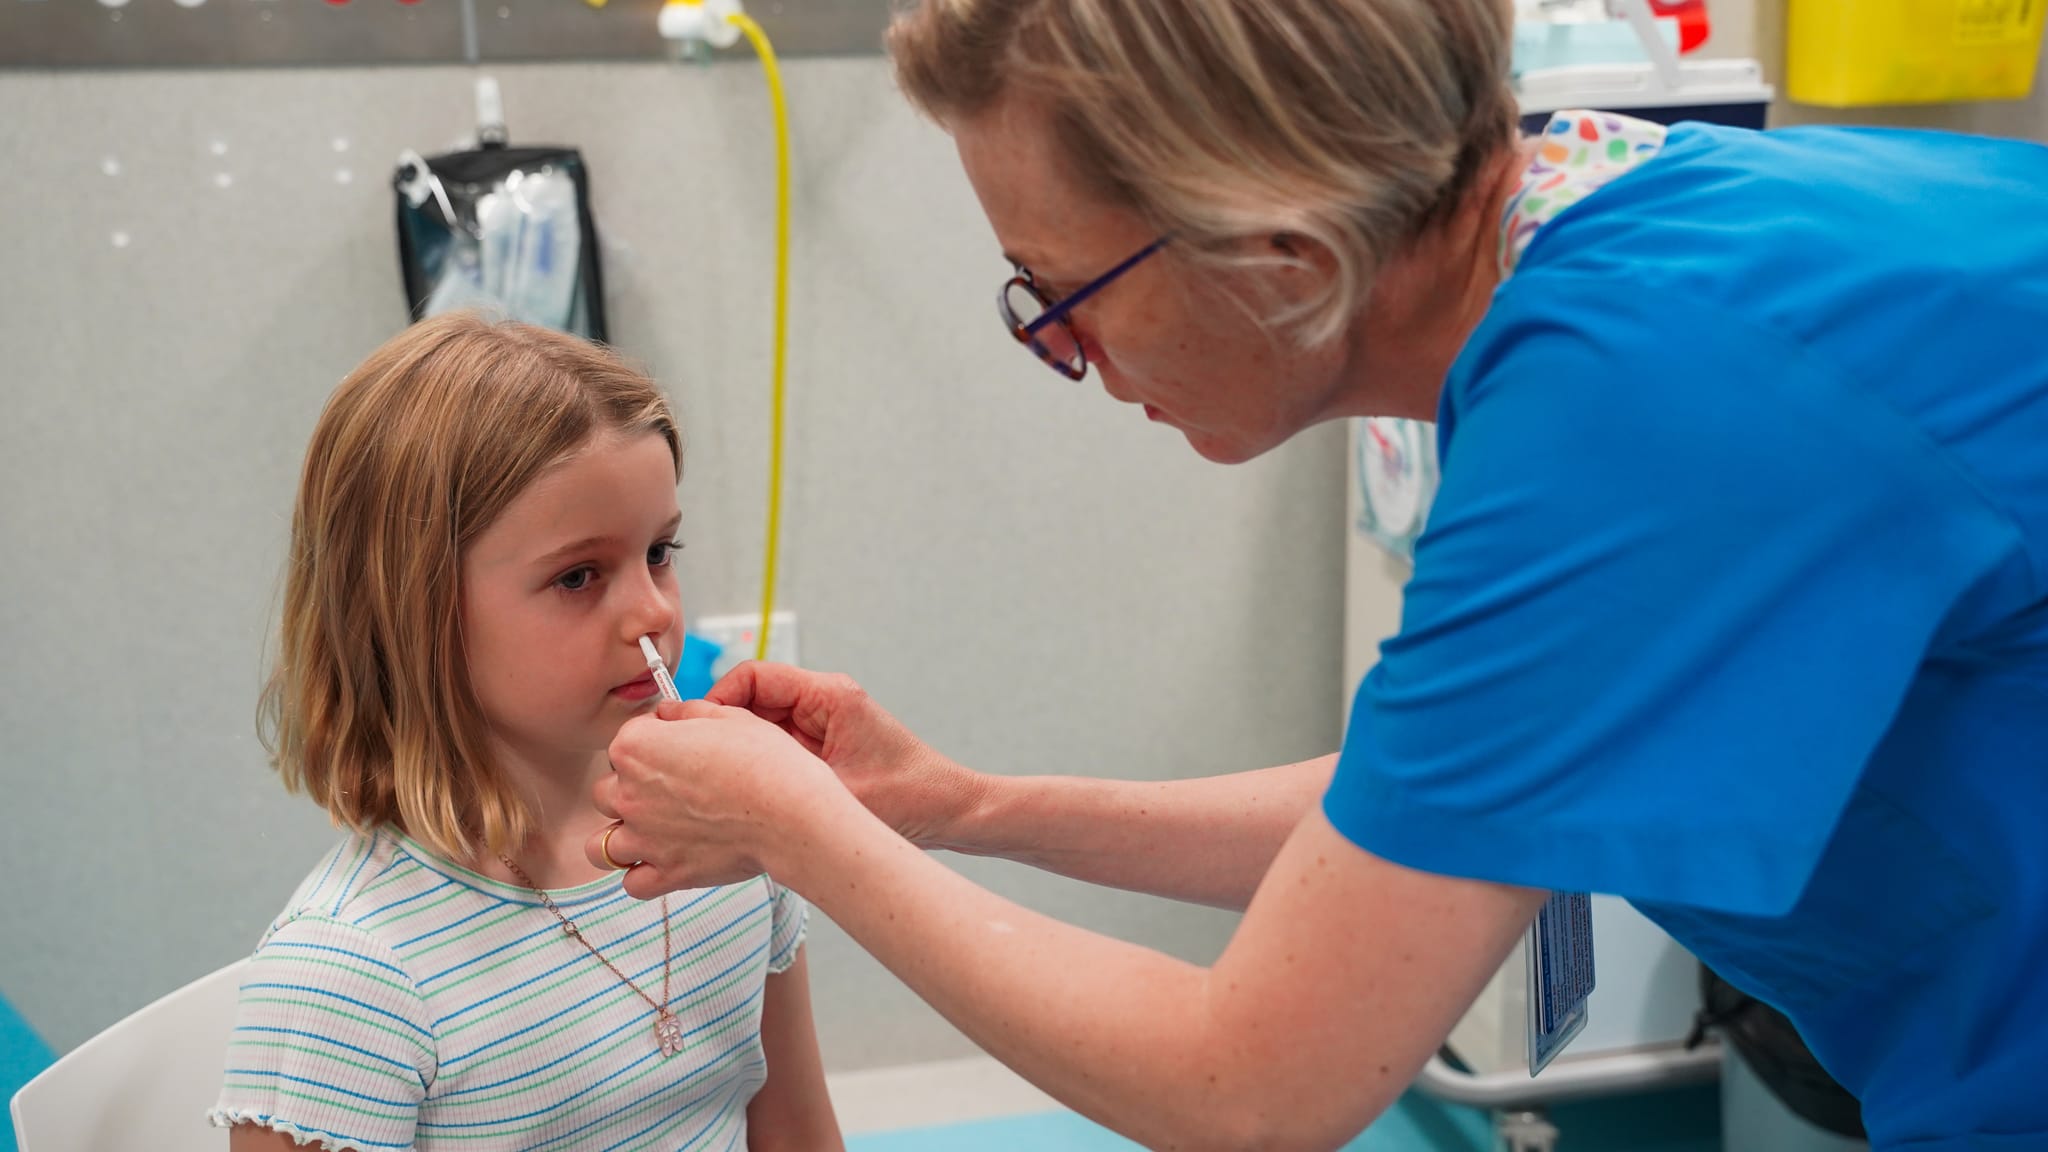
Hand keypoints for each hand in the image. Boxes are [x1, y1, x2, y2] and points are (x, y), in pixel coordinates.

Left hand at [589, 700, 848, 897]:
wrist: (790, 812)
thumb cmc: (764, 761)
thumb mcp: (728, 717)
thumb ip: (687, 712)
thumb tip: (668, 713)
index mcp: (635, 747)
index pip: (625, 740)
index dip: (655, 741)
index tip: (681, 748)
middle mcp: (628, 793)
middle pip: (606, 791)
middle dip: (632, 790)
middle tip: (674, 790)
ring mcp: (643, 837)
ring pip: (601, 845)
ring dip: (623, 837)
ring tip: (654, 832)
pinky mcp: (665, 873)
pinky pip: (632, 883)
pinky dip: (643, 875)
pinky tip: (665, 861)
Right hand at [707, 663, 989, 850]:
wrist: (951, 812)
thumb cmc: (913, 797)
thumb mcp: (840, 792)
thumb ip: (784, 781)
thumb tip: (724, 779)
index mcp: (830, 696)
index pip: (754, 677)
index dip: (717, 701)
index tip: (696, 734)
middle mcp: (823, 703)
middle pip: (750, 700)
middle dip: (721, 730)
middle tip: (695, 762)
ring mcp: (822, 725)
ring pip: (759, 726)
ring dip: (738, 751)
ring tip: (717, 781)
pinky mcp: (823, 748)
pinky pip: (776, 748)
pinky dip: (758, 765)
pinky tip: (746, 794)